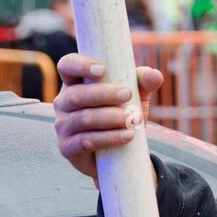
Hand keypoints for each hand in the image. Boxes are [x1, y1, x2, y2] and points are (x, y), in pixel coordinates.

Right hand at [53, 53, 163, 189]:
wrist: (120, 151)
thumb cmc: (123, 112)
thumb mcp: (136, 94)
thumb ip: (144, 81)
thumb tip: (154, 75)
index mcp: (75, 82)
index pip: (67, 66)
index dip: (80, 65)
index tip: (102, 70)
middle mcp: (64, 102)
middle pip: (76, 95)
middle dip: (104, 94)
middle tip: (128, 94)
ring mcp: (63, 126)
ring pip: (83, 118)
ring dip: (110, 117)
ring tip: (132, 119)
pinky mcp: (68, 148)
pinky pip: (85, 141)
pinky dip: (109, 138)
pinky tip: (127, 135)